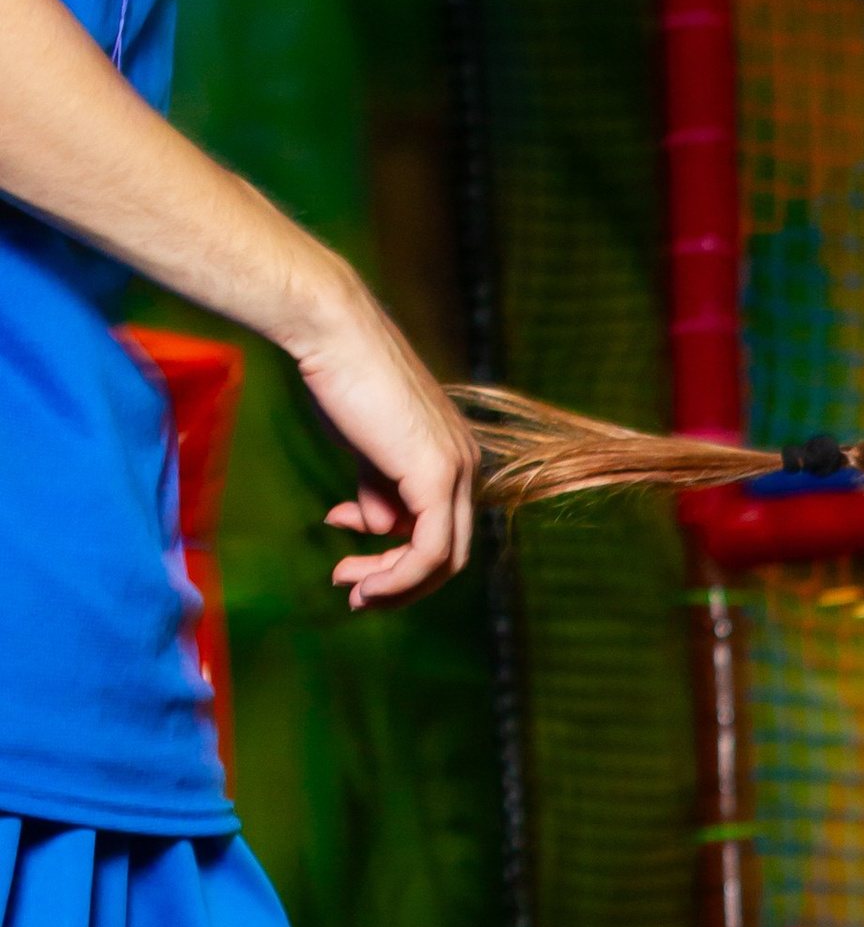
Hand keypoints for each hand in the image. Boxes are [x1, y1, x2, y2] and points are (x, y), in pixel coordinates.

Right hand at [293, 272, 476, 606]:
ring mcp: (457, 469)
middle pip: (449, 553)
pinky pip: (429, 550)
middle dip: (400, 581)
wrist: (332, 334)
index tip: (351, 567)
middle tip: (354, 592)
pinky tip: (364, 582)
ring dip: (395, 586)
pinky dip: (399, 576)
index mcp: (455, 458)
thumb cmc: (341, 379)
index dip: (399, 562)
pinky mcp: (437, 474)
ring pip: (443, 559)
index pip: (442, 532)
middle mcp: (467, 465)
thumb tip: (376, 526)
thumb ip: (379, 487)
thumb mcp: (365, 447)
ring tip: (352, 590)